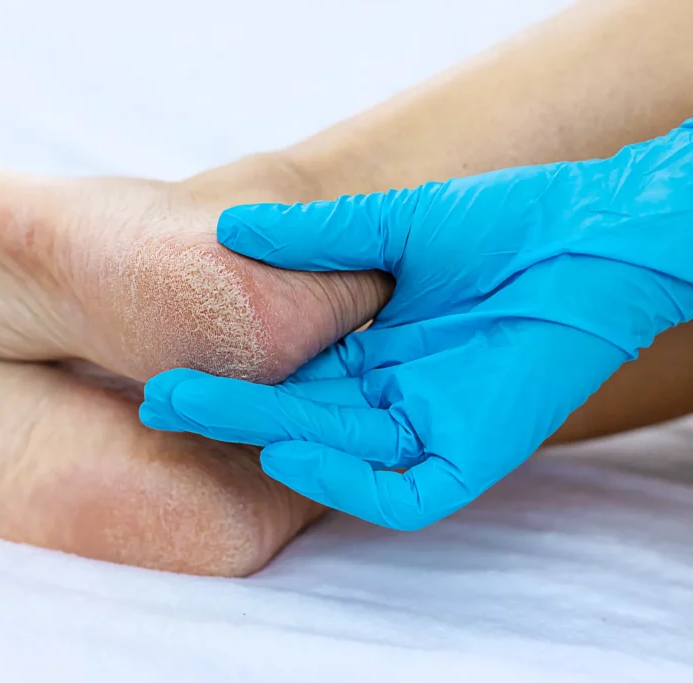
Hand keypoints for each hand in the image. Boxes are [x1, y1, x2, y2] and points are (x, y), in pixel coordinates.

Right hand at [140, 120, 692, 529]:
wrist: (592, 236)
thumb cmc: (506, 225)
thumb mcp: (393, 227)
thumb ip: (316, 237)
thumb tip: (230, 229)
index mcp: (377, 351)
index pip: (292, 376)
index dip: (232, 378)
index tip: (168, 368)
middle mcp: (394, 396)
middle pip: (298, 415)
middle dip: (226, 412)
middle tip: (157, 400)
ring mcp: (430, 428)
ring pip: (336, 452)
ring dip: (264, 436)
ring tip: (191, 412)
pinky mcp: (469, 455)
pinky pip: (401, 490)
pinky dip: (344, 482)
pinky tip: (285, 453)